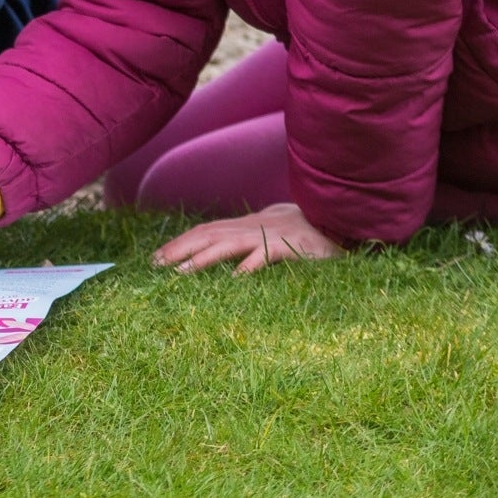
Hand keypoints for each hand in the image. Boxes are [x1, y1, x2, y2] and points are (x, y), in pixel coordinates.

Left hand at [153, 202, 341, 273]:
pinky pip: (268, 254)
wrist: (343, 219)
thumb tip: (231, 258)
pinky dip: (251, 264)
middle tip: (155, 266)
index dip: (180, 243)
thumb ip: (252, 240)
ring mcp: (271, 235)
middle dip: (179, 249)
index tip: (156, 258)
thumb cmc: (308, 229)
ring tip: (181, 273)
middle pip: (209, 235)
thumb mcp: (274, 232)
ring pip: (230, 244)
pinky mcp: (292, 246)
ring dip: (203, 258)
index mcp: (248, 225)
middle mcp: (254, 227)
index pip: (206, 231)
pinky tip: (235, 278)